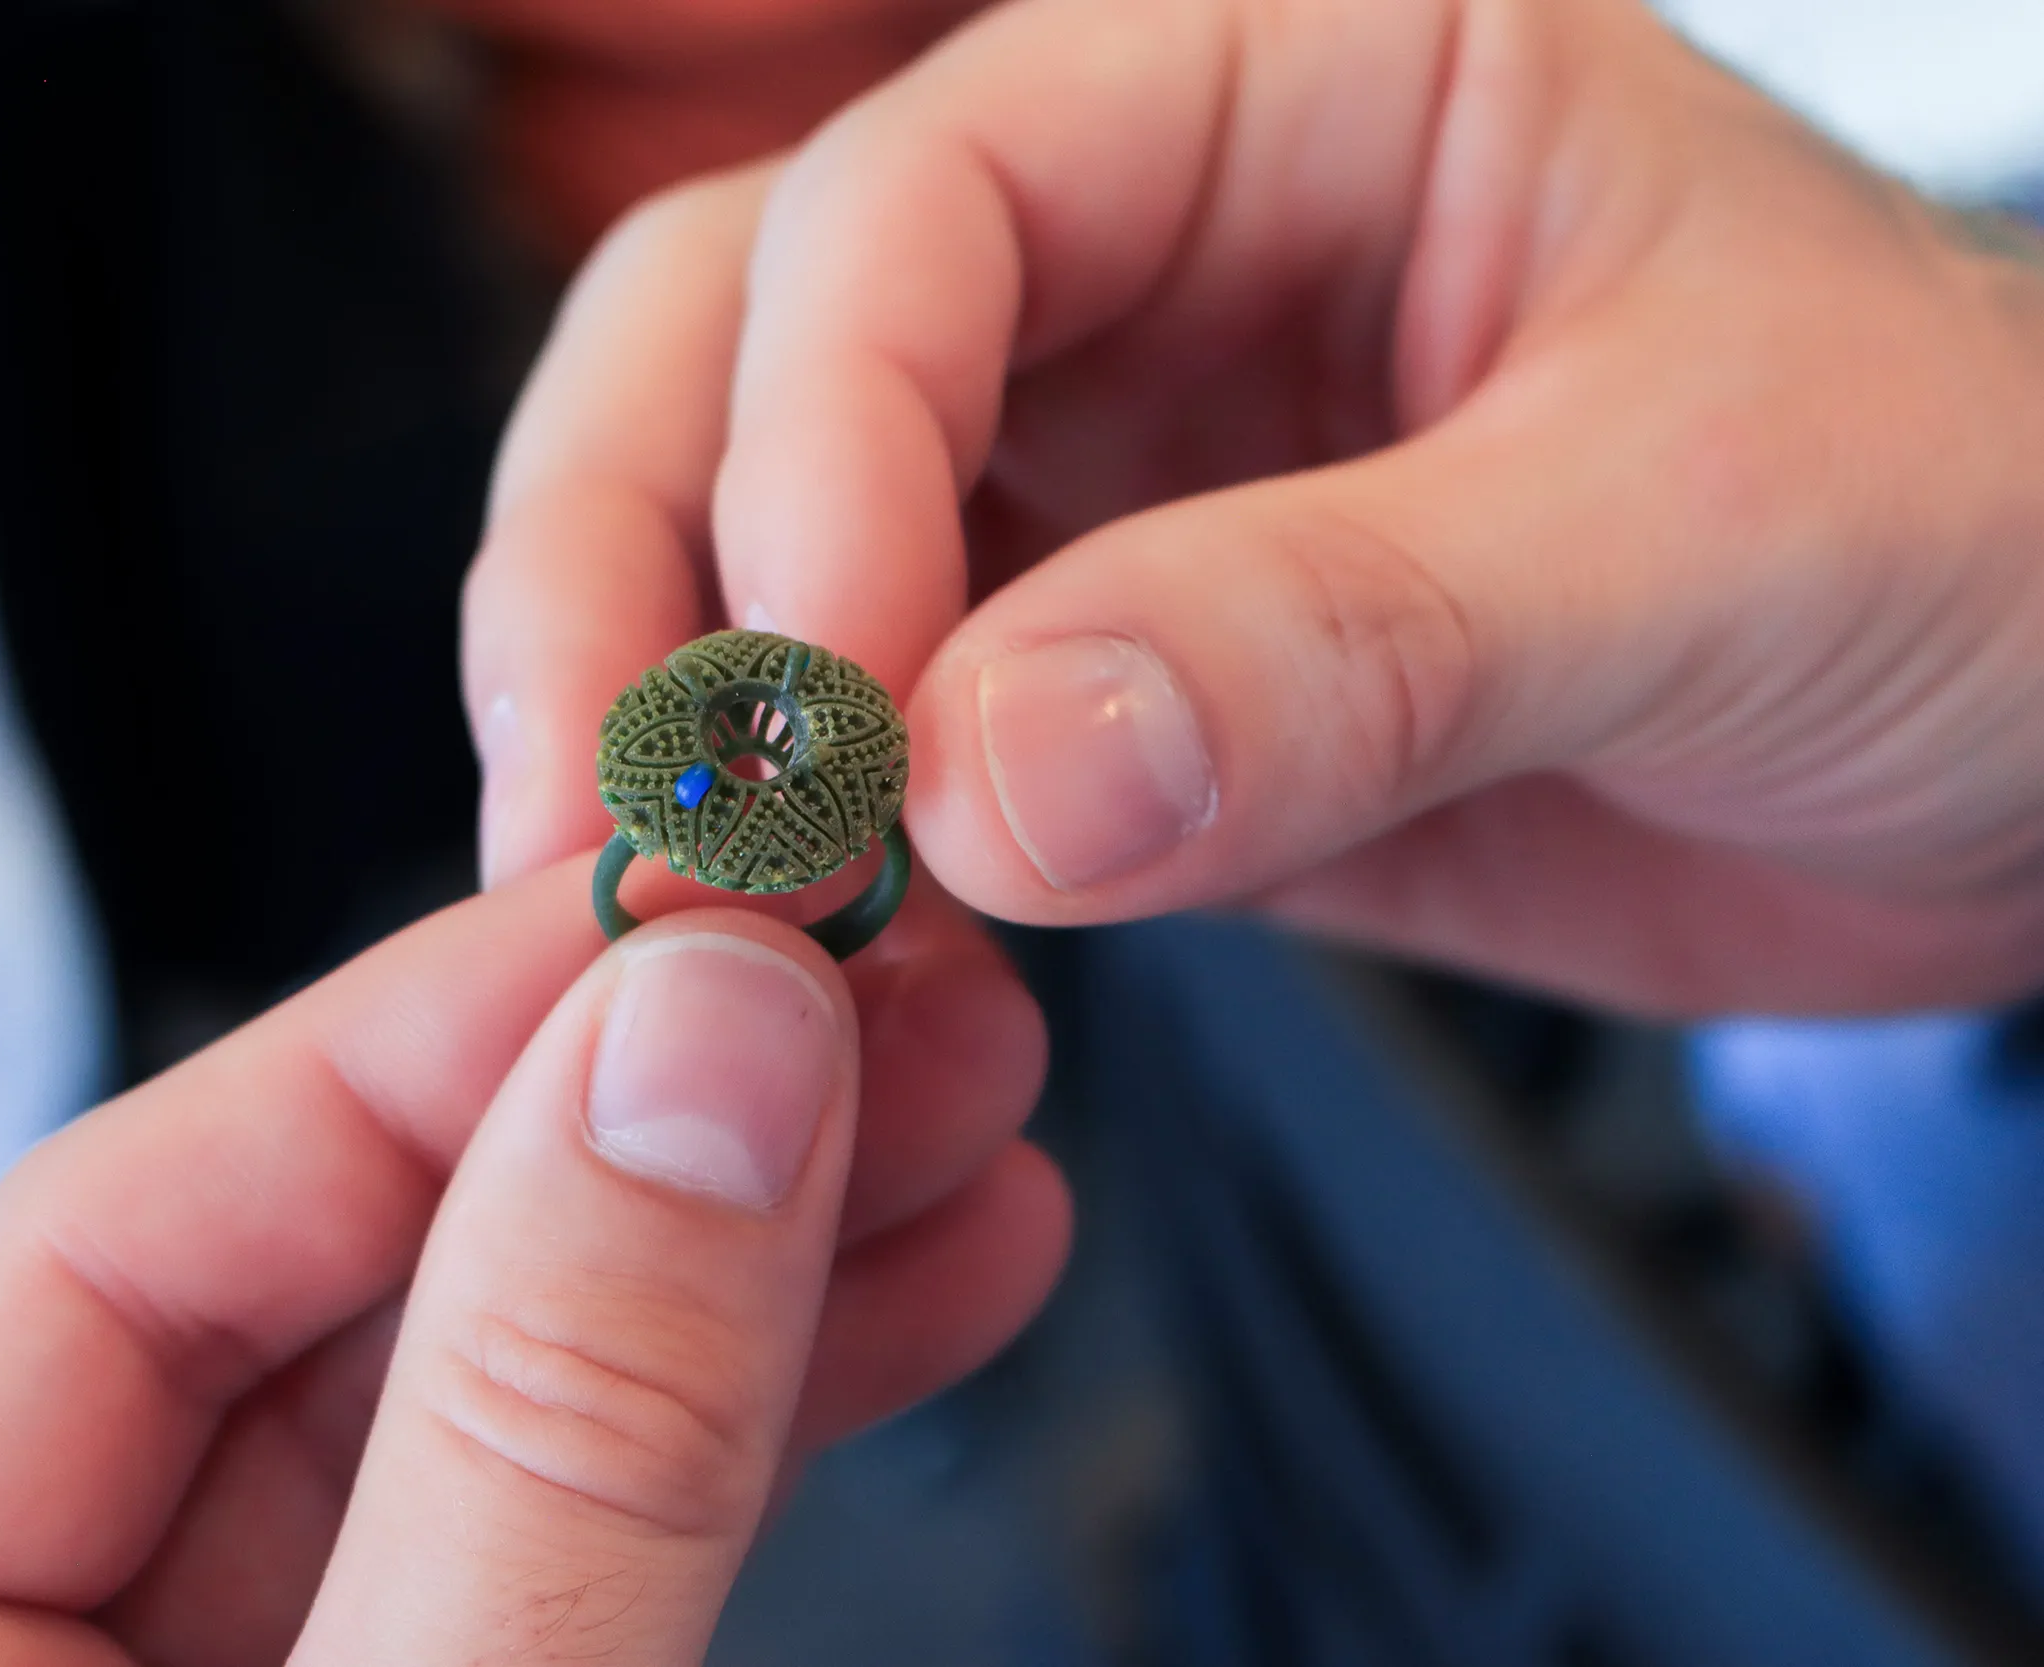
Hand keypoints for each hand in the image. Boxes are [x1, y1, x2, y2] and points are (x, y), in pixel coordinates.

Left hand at [0, 859, 1063, 1664]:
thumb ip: (534, 1448)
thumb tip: (690, 1060)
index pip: (121, 1229)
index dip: (437, 1041)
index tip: (695, 916)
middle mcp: (6, 1663)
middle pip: (341, 1294)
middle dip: (651, 1126)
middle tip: (888, 974)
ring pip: (501, 1407)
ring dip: (757, 1247)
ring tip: (969, 1101)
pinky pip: (577, 1537)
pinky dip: (758, 1420)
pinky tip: (923, 1280)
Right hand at [464, 0, 2043, 1016]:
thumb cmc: (1978, 536)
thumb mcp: (1712, 538)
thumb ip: (1353, 640)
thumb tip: (989, 780)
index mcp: (1292, 84)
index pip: (927, 191)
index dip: (823, 424)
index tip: (830, 691)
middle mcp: (1144, 259)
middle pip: (734, 335)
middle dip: (639, 567)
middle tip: (629, 817)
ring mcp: (1097, 480)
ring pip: (755, 548)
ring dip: (683, 727)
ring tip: (678, 920)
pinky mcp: (1092, 688)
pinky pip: (883, 748)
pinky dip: (817, 858)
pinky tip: (815, 968)